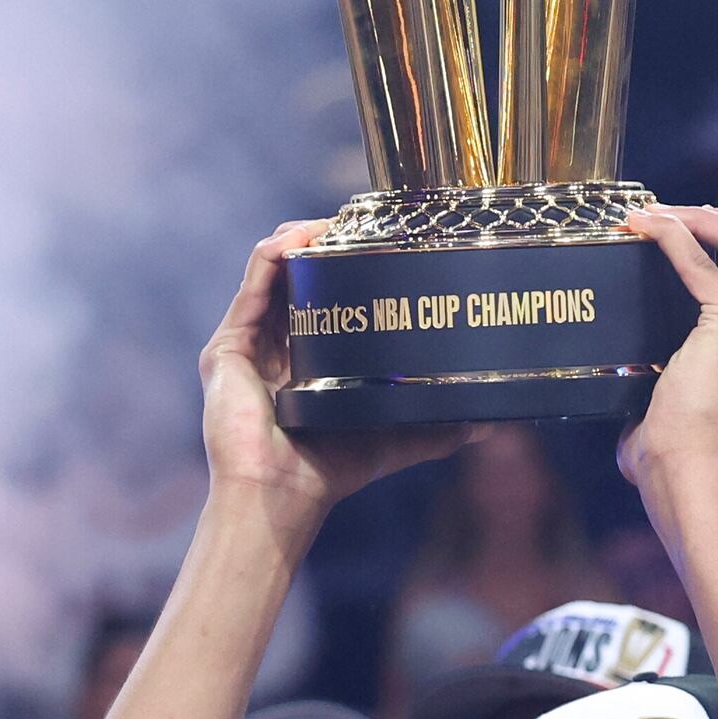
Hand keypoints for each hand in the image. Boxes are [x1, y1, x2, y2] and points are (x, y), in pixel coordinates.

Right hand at [195, 223, 469, 527]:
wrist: (283, 494)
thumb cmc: (330, 472)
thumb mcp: (395, 440)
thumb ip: (438, 430)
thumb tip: (490, 423)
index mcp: (305, 361)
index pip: (323, 298)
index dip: (347, 266)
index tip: (380, 242)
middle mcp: (272, 347)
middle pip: (297, 276)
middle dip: (325, 243)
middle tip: (362, 223)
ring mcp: (247, 343)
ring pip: (272, 271)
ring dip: (301, 238)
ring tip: (335, 223)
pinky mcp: (227, 347)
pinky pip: (252, 283)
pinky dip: (276, 252)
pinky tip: (303, 238)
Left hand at [615, 206, 717, 491]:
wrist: (688, 476)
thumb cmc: (678, 461)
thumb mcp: (690, 414)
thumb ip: (677, 392)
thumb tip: (632, 403)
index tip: (703, 238)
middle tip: (687, 216)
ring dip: (710, 219)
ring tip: (665, 213)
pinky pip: (702, 262)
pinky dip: (674, 235)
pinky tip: (644, 225)